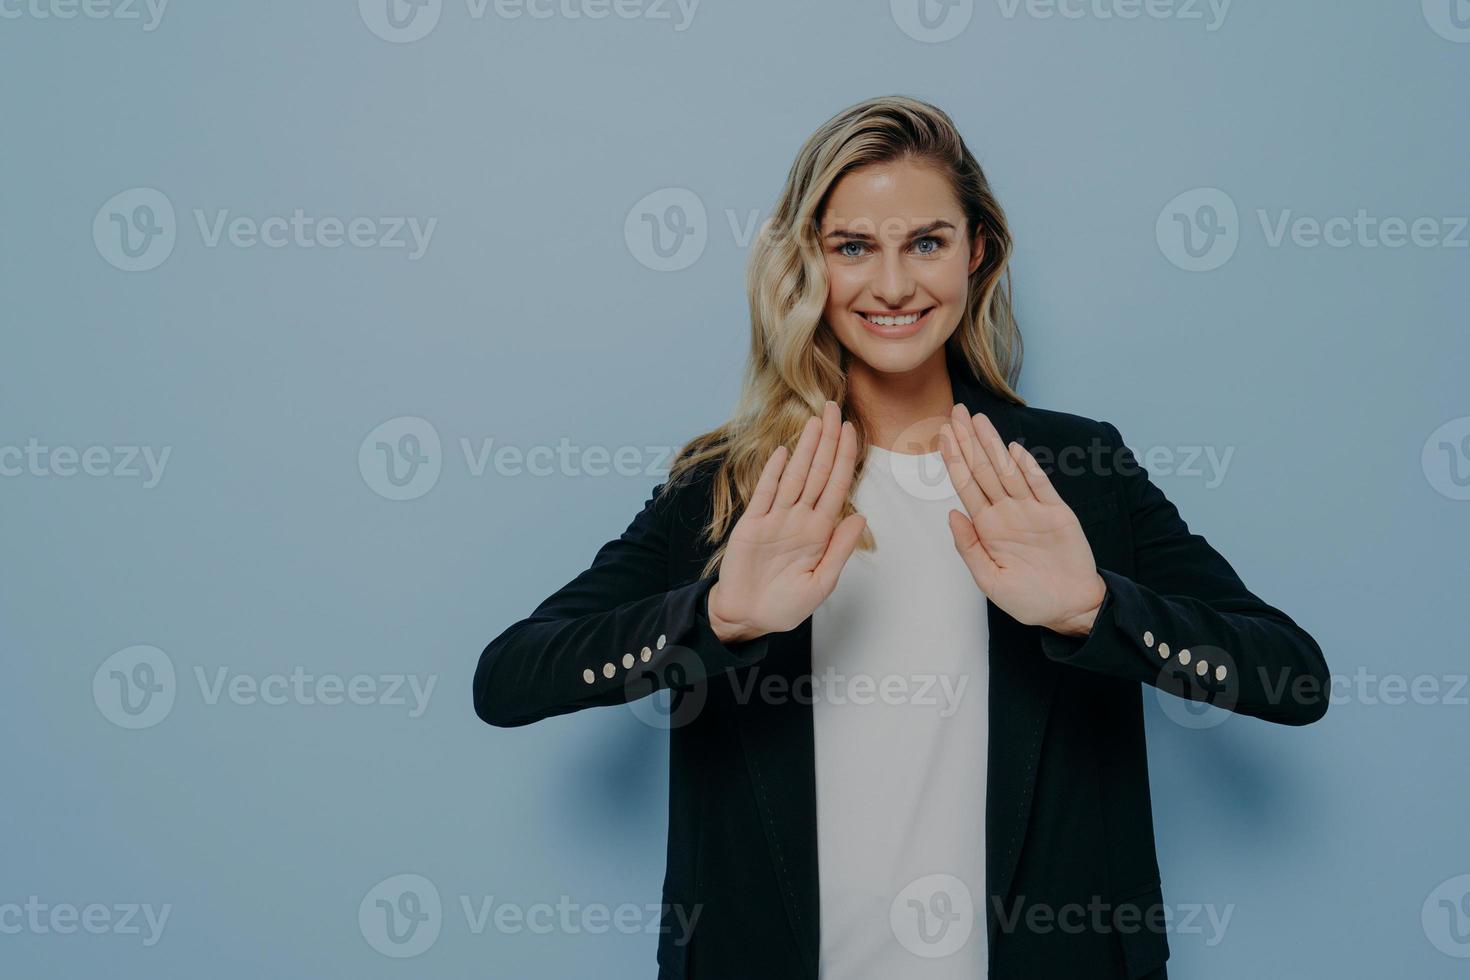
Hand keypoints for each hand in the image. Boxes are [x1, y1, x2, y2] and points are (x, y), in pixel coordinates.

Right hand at [707, 401, 867, 643]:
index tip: (851, 430)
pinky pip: (764, 493)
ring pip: (793, 476)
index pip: (836, 486)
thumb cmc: (785, 605)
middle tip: (833, 408)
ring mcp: (775, 519)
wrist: (747, 617)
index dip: (844, 457)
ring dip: (804, 449)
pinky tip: (782, 451)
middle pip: (817, 472)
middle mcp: (799, 519)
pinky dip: (772, 472)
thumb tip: (861, 516)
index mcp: (820, 532)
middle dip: (827, 441)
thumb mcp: (821, 583)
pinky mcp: (751, 524)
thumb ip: (839, 549)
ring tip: (814, 421)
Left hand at [939, 403, 1105, 635]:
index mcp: (988, 527)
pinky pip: (1041, 487)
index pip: (966, 485)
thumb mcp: (990, 581)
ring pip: (1008, 471)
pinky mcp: (1058, 514)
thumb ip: (969, 548)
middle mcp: (1007, 513)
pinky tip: (1014, 450)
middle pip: (983, 470)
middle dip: (968, 441)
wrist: (1071, 608)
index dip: (954, 459)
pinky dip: (1029, 468)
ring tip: (978, 420)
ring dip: (993, 445)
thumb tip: (952, 515)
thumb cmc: (1029, 599)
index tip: (943, 433)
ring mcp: (1032, 511)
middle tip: (955, 412)